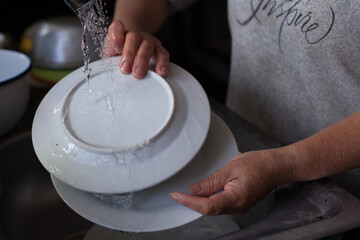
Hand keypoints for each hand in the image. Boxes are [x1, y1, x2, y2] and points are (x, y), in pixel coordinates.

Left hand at [104, 20, 169, 78]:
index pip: (117, 28)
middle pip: (133, 38)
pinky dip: (162, 63)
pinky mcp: (160, 51)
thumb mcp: (111, 59)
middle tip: (125, 69)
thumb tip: (111, 72)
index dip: (116, 35)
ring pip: (148, 45)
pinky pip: (163, 54)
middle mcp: (136, 36)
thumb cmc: (121, 60)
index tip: (116, 48)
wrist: (136, 58)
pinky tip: (161, 72)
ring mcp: (149, 42)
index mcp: (121, 35)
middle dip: (129, 54)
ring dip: (142, 60)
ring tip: (138, 74)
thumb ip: (110, 62)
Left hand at [170, 150, 291, 214]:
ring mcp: (238, 207)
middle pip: (208, 210)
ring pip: (213, 208)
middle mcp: (236, 207)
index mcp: (235, 199)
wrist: (276, 167)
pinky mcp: (238, 203)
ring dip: (198, 202)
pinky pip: (219, 205)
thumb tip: (194, 190)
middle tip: (176, 195)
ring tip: (184, 194)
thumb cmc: (258, 164)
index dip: (189, 202)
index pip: (206, 206)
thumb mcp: (231, 168)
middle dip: (190, 203)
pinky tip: (201, 193)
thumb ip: (211, 181)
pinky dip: (208, 200)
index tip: (176, 196)